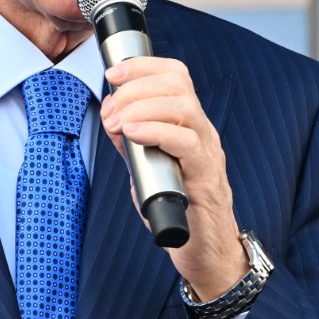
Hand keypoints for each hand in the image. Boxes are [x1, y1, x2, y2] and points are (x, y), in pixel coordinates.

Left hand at [99, 56, 247, 299]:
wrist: (206, 252)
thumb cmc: (179, 210)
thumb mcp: (146, 169)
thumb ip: (132, 143)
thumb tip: (112, 116)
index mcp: (188, 125)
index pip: (175, 75)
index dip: (143, 66)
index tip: (114, 74)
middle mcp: (202, 132)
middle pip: (178, 83)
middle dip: (136, 87)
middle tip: (111, 110)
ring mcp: (207, 153)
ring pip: (184, 107)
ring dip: (141, 108)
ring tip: (118, 123)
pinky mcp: (206, 177)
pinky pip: (187, 143)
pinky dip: (156, 132)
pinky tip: (133, 135)